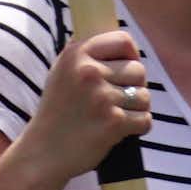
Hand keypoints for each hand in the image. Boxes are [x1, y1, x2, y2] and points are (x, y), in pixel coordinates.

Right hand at [20, 26, 150, 185]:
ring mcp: (101, 97)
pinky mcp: (113, 123)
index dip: (130, 54)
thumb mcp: (62, 70)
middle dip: (135, 85)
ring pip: (145, 96)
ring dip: (137, 108)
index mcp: (76, 53)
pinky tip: (120, 129)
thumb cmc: (58, 109)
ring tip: (118, 114)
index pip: (123, 40)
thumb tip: (120, 44)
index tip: (125, 67)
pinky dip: (137, 127)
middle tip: (119, 97)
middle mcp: (89, 71)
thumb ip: (86, 54)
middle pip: (138, 70)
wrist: (45, 148)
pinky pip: (145, 120)